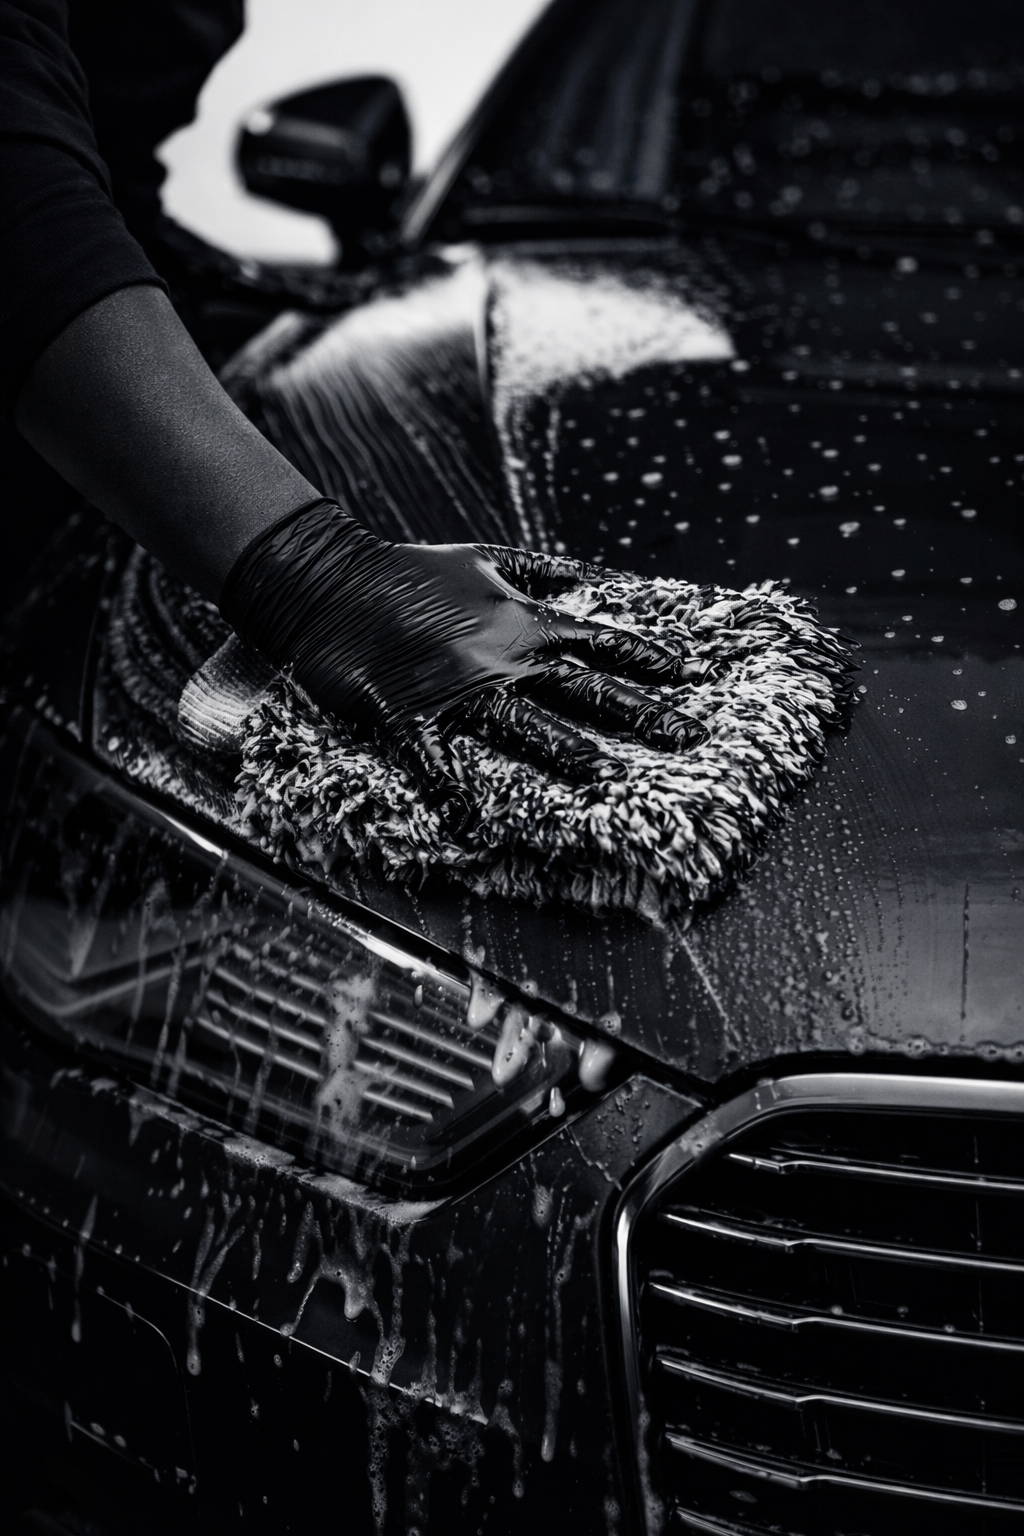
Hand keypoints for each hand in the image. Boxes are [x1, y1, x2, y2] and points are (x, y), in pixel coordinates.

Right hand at [221, 500, 708, 829]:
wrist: (331, 580)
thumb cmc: (411, 570)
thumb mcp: (486, 558)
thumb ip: (546, 573)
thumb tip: (604, 580)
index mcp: (518, 619)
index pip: (595, 639)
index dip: (643, 655)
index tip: (686, 673)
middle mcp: (497, 655)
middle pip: (578, 688)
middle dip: (636, 712)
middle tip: (686, 738)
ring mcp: (453, 687)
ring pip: (519, 724)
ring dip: (564, 750)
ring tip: (607, 777)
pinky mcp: (405, 712)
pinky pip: (432, 755)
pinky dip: (450, 786)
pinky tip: (471, 820)